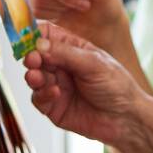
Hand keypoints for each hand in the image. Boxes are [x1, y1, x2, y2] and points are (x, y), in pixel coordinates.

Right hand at [24, 22, 152, 152]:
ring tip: (37, 77)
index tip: (26, 37)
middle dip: (31, 57)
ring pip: (34, 77)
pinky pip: (38, 99)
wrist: (126, 119)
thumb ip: (65, 54)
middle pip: (35, 56)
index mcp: (72, 49)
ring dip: (33, 76)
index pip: (46, 35)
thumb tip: (38, 44)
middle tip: (31, 60)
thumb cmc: (117, 86)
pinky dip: (42, 94)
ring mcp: (56, 85)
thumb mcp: (94, 63)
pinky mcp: (53, 107)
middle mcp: (61, 66)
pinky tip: (55, 93)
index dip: (34, 34)